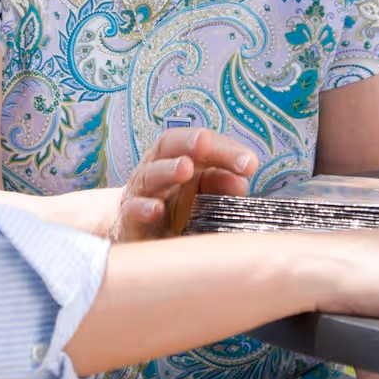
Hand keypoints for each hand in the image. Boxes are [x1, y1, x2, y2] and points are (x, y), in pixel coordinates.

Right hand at [112, 127, 256, 240]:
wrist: (137, 235)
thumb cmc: (176, 210)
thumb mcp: (201, 195)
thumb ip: (221, 186)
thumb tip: (239, 182)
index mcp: (178, 158)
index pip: (201, 143)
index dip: (224, 148)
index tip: (249, 163)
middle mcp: (158, 169)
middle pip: (170, 146)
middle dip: (189, 142)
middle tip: (204, 143)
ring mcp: (141, 192)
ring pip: (150, 174)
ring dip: (167, 169)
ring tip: (184, 168)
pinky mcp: (129, 219)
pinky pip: (133, 210)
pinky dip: (143, 208)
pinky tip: (156, 209)